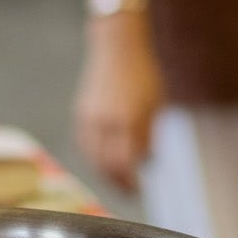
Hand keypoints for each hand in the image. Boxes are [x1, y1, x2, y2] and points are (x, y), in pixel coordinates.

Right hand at [73, 17, 164, 194]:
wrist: (118, 47)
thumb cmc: (144, 74)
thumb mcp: (156, 104)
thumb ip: (150, 134)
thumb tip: (148, 161)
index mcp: (130, 120)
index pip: (127, 163)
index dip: (132, 182)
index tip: (140, 189)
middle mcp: (108, 121)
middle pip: (107, 165)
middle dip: (118, 182)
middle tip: (129, 190)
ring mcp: (91, 116)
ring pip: (92, 157)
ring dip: (103, 173)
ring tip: (116, 180)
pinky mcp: (81, 111)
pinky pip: (84, 143)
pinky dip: (92, 156)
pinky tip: (102, 160)